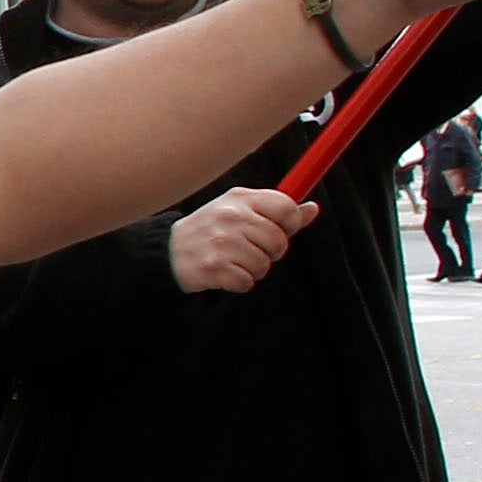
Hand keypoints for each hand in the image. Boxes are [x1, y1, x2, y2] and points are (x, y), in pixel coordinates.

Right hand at [171, 186, 314, 294]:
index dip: (290, 224)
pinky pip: (248, 282)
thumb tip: (312, 209)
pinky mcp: (214, 267)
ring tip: (235, 261)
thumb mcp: (240, 210)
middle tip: (251, 250)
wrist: (169, 251)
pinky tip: (225, 273)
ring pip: (264, 265)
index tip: (279, 230)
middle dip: (270, 252)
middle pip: (278, 241)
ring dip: (254, 270)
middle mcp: (231, 216)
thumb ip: (276, 211)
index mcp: (240, 198)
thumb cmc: (212, 229)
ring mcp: (222, 242)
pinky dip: (240, 283)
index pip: (286, 207)